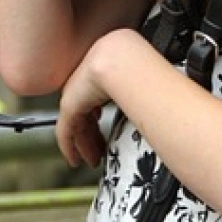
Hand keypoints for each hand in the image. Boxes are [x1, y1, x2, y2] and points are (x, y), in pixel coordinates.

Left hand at [54, 31, 146, 167]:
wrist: (122, 60)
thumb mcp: (138, 83)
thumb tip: (156, 108)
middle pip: (85, 115)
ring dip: (84, 145)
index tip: (106, 136)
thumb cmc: (138, 66)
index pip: (95, 103)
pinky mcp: (69, 105)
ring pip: (76, 126)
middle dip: (93, 137)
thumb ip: (138, 95)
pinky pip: (65, 131)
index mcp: (100, 74)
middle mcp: (84, 83)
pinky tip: (74, 159)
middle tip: (100, 154)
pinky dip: (69, 147)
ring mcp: (74, 92)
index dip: (99, 121)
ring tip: (92, 161)